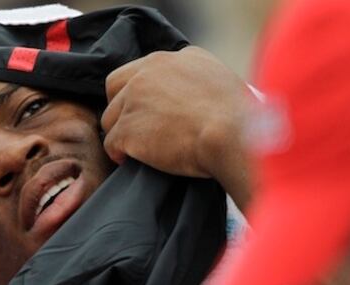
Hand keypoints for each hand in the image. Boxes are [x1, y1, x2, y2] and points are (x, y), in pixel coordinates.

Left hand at [102, 46, 252, 208]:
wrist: (234, 134)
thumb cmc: (238, 117)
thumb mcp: (220, 81)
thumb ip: (197, 79)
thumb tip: (194, 95)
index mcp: (173, 59)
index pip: (139, 71)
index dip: (138, 92)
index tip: (147, 110)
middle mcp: (148, 73)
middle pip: (116, 89)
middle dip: (121, 109)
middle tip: (135, 129)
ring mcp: (134, 100)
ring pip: (111, 118)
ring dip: (122, 134)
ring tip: (138, 150)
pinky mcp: (127, 129)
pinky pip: (111, 143)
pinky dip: (119, 154)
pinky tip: (132, 160)